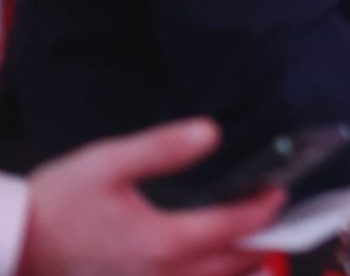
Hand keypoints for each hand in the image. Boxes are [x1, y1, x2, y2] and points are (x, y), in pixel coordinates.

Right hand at [22, 118, 280, 275]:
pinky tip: (208, 266)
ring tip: (255, 245)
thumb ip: (163, 148)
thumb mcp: (108, 162)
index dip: (264, 209)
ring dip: (238, 267)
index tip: (278, 191)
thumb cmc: (57, 203)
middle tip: (277, 218)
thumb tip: (212, 132)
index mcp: (163, 242)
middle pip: (233, 265)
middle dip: (261, 241)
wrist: (10, 244)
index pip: (235, 228)